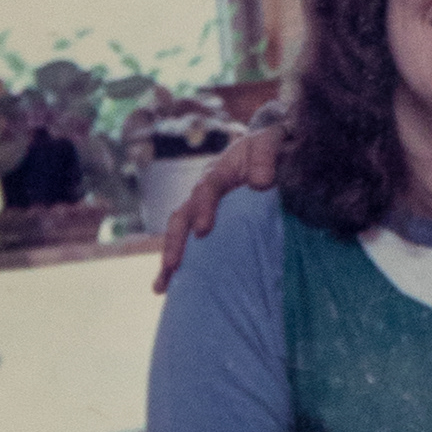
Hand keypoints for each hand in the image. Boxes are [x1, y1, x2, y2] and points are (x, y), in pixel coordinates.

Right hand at [150, 122, 279, 295]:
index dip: (203, 208)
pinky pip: (188, 245)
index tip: (203, 230)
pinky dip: (177, 264)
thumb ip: (265, 157)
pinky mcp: (205, 225)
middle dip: (175, 241)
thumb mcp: (269, 143)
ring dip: (169, 258)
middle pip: (182, 215)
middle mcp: (202, 192)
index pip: (207, 189)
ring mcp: (200, 209)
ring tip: (161, 286)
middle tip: (173, 264)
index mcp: (218, 172)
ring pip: (178, 233)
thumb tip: (260, 183)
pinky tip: (168, 288)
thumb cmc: (267, 149)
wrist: (265, 154)